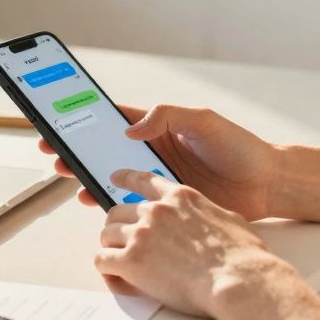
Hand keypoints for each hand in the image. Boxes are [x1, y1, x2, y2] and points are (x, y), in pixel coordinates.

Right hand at [38, 104, 274, 218]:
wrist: (266, 184)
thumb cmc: (239, 147)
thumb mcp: (203, 120)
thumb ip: (167, 116)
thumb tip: (132, 126)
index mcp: (160, 126)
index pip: (115, 118)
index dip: (86, 118)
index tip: (61, 118)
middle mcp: (153, 151)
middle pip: (105, 148)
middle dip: (78, 148)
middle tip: (54, 151)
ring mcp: (157, 178)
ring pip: (112, 175)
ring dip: (88, 174)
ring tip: (69, 175)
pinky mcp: (164, 203)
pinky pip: (129, 201)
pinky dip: (109, 200)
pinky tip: (94, 199)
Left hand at [93, 168, 290, 318]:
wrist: (237, 278)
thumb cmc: (242, 255)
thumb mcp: (230, 219)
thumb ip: (210, 214)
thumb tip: (211, 220)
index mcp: (180, 197)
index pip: (144, 180)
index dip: (126, 179)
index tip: (116, 178)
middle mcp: (156, 211)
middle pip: (118, 210)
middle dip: (118, 226)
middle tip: (122, 240)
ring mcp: (141, 233)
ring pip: (106, 234)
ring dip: (112, 248)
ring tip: (120, 263)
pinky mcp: (131, 259)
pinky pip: (102, 260)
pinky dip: (108, 270)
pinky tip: (117, 277)